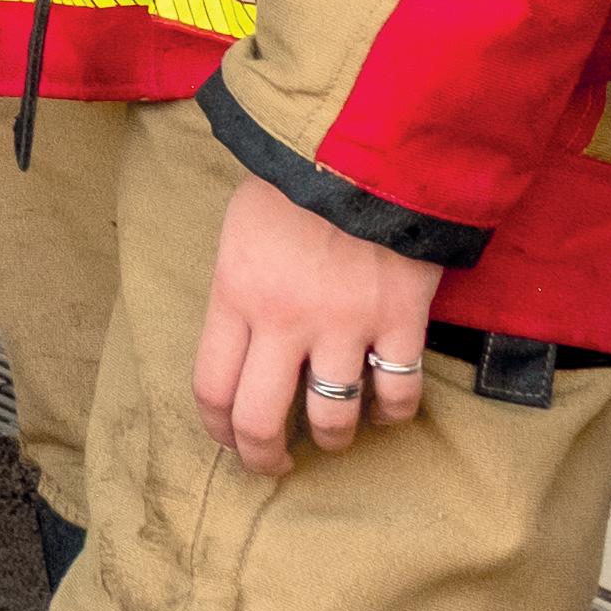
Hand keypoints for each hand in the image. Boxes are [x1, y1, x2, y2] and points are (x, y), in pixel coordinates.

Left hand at [192, 171, 441, 472]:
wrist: (365, 145)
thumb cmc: (294, 179)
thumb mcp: (241, 229)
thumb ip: (239, 287)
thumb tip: (243, 338)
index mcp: (234, 293)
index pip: (210, 387)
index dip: (217, 427)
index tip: (228, 438)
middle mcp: (283, 320)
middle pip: (260, 419)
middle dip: (262, 456)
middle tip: (273, 465)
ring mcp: (344, 324)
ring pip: (333, 418)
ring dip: (332, 437)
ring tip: (334, 435)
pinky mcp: (399, 320)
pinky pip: (397, 393)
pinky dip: (393, 411)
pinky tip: (387, 406)